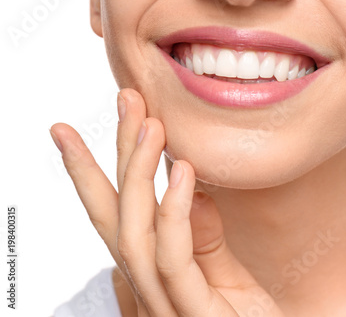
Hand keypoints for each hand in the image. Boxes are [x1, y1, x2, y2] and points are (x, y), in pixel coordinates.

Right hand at [50, 89, 283, 316]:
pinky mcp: (193, 314)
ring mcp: (166, 303)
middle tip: (125, 100)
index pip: (116, 216)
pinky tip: (181, 171)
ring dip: (138, 173)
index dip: (90, 174)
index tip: (70, 131)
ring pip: (135, 232)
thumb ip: (204, 238)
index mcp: (156, 272)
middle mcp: (150, 286)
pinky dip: (174, 211)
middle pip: (118, 215)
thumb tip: (187, 188)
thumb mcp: (225, 273)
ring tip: (151, 124)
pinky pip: (175, 258)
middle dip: (114, 156)